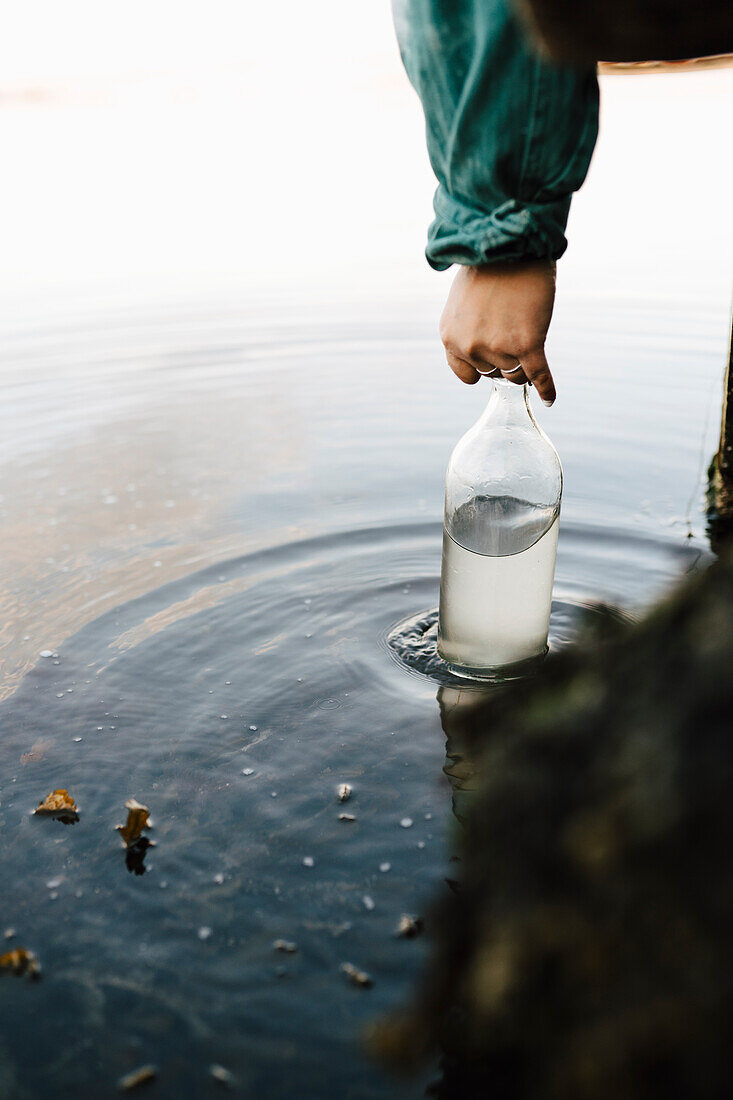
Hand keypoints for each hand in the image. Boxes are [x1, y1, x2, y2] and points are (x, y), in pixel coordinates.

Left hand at [439, 259, 556, 405]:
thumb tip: (482, 348)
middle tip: (516, 329)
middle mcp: (470, 347)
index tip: (494, 358)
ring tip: (530, 332)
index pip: (467, 375)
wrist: (510, 243)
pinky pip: (538, 375)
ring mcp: (498, 347)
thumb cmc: (489, 267)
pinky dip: (545, 389)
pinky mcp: (527, 344)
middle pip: (496, 373)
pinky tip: (549, 400)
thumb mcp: (462, 302)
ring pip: (517, 374)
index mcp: (450, 337)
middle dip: (507, 358)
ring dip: (526, 360)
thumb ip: (467, 329)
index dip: (483, 367)